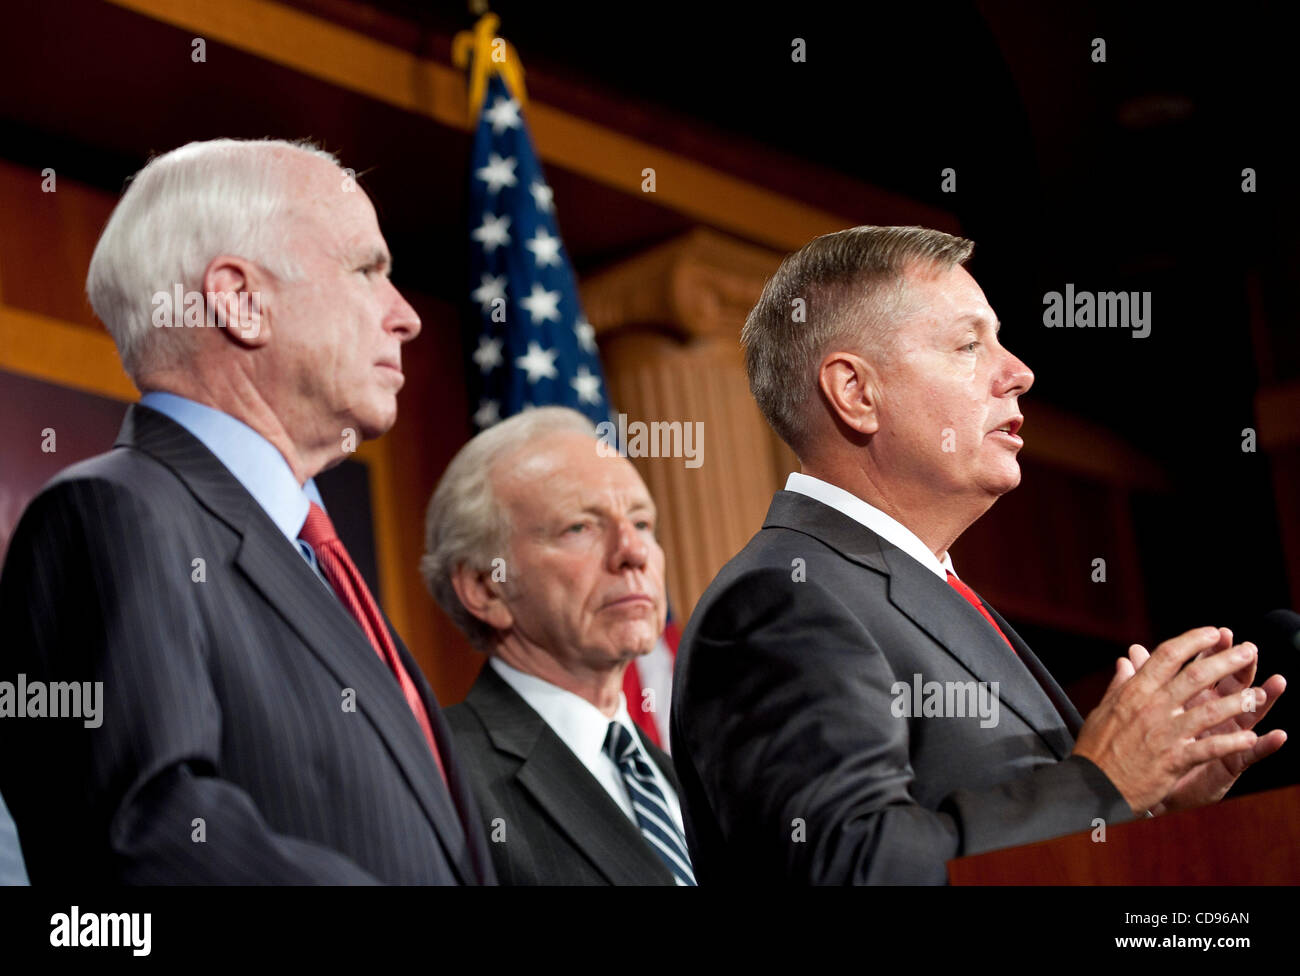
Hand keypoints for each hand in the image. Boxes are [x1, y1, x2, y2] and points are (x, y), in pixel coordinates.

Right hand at [1072, 627, 1275, 814]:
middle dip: (1227, 661)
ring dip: (1239, 701)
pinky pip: (1209, 748)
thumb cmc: (1096, 747)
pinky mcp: (1173, 760)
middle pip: (1196, 676)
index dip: (1194, 640)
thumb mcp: (1104, 709)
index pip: (1168, 656)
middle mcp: (1152, 707)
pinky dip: (1231, 743)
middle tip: (1249, 651)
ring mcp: (1164, 733)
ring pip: (1209, 711)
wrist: (1092, 785)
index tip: (1214, 632)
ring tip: (1261, 694)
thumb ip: (1121, 684)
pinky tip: (1251, 737)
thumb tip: (1126, 659)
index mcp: (1135, 691)